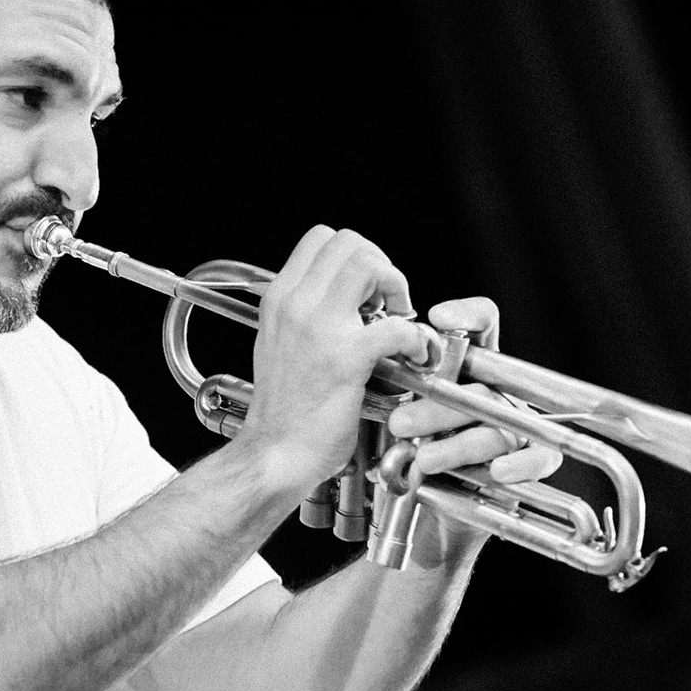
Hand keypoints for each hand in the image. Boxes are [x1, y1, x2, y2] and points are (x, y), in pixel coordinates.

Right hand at [236, 226, 432, 492]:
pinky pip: (396, 326)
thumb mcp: (278, 344)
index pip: (321, 238)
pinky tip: (413, 356)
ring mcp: (320, 329)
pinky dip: (416, 339)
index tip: (367, 287)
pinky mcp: (346, 358)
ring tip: (398, 320)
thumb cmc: (281, 411)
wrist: (273, 453)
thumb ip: (304, 315)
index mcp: (279, 298)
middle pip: (350, 242)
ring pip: (370, 265)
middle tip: (388, 302)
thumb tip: (339, 299)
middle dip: (380, 265)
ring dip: (396, 287)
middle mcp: (295, 304)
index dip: (355, 254)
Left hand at [385, 297, 561, 485]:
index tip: (438, 318)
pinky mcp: (533, 458)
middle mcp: (498, 389)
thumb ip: (396, 386)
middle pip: (479, 387)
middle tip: (399, 423)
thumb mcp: (398, 414)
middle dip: (437, 408)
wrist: (429, 507)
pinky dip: (520, 464)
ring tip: (424, 459)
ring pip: (499, 427)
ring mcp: (519, 422)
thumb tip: (379, 359)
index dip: (467, 315)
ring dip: (460, 445)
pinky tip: (497, 471)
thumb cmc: (414, 451)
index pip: (481, 326)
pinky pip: (539, 456)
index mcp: (470, 368)